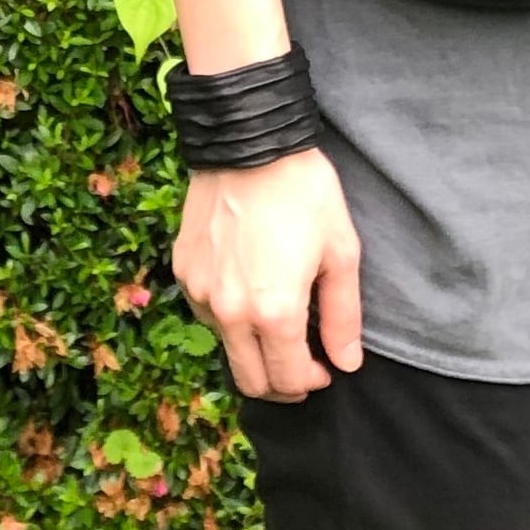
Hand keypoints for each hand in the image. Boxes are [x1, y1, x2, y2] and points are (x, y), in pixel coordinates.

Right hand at [174, 148, 363, 401]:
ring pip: (226, 347)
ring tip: (275, 320)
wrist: (248, 145)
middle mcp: (230, 312)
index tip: (324, 369)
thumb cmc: (303, 193)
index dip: (310, 383)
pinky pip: (206, 312)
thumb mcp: (341, 252)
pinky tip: (249, 289)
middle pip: (250, 380)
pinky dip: (229, 317)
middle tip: (300, 365)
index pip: (287, 379)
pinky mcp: (184, 271)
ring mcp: (201, 293)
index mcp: (274, 313)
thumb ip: (343, 317)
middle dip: (279, 384)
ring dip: (252, 349)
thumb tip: (346, 363)